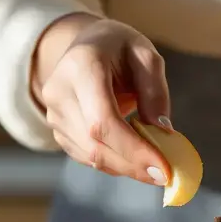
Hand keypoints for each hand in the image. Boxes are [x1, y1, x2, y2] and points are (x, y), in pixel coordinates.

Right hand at [32, 15, 172, 186]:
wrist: (85, 47)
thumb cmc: (119, 49)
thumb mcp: (145, 55)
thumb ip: (155, 91)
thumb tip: (162, 133)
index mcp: (81, 66)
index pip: (103, 120)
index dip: (132, 149)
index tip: (163, 169)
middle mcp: (60, 92)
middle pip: (95, 144)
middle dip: (133, 165)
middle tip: (166, 175)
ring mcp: (54, 115)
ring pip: (92, 156)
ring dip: (127, 167)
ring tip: (155, 165)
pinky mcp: (57, 132)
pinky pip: (88, 157)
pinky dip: (115, 163)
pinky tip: (134, 158)